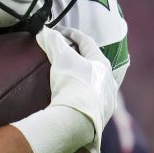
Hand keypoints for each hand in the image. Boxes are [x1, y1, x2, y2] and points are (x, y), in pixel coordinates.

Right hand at [36, 26, 116, 152]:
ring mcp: (107, 100)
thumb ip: (53, 41)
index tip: (58, 32)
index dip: (71, 34)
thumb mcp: (60, 58)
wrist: (78, 120)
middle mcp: (109, 80)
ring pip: (97, 83)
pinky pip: (93, 101)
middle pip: (95, 63)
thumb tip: (44, 31)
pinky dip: (84, 96)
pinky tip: (77, 99)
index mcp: (102, 63)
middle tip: (67, 54)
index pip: (87, 42)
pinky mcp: (102, 116)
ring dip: (85, 78)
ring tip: (72, 78)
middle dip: (81, 57)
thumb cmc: (72, 83)